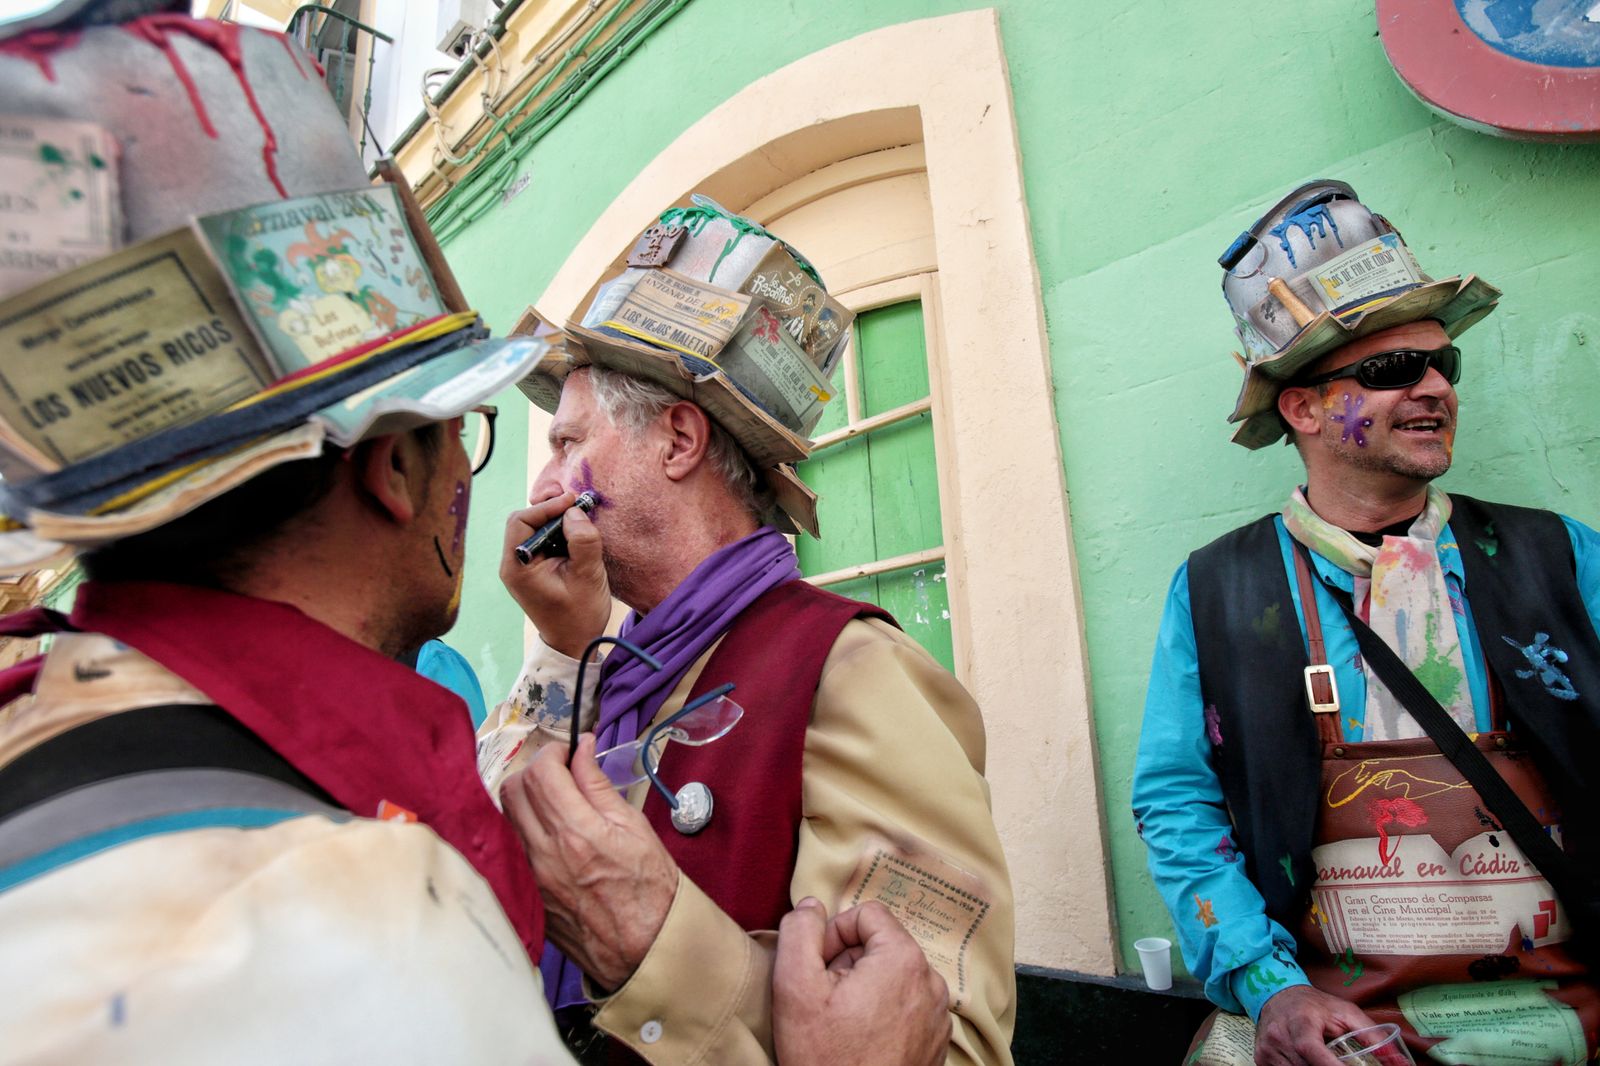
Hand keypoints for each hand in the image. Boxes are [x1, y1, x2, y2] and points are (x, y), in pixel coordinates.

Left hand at [499, 490, 610, 658]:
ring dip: (555, 521)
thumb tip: (574, 511)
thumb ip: (582, 541)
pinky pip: (539, 540)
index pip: (521, 520)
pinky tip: (574, 536)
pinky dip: (556, 532)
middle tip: (577, 508)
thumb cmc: (580, 614)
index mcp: (518, 567)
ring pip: (532, 528)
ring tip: (579, 521)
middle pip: (524, 521)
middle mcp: (512, 564)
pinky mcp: (531, 569)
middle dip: (550, 511)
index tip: (574, 502)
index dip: (547, 507)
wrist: (574, 643)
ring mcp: (520, 567)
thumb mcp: (588, 576)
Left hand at [499, 734, 677, 990]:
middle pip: (511, 789)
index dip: (552, 752)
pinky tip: (546, 834)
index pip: (540, 772)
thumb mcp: (634, 827)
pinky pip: (509, 848)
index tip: (568, 753)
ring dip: (523, 799)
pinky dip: (521, 830)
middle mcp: (544, 853)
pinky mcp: (525, 895)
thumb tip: (582, 748)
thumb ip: (599, 785)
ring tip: (553, 804)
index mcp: (576, 832)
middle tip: (559, 774)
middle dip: (533, 771)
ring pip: (503, 817)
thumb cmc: (650, 889)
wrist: (643, 949)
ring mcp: (529, 877)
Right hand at [773, 899, 949, 1065]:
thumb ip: (799, 933)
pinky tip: (860, 1040)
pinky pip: (906, 1006)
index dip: (834, 934)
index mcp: (903, 959)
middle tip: (825, 998)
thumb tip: (810, 906)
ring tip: (841, 1022)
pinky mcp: (936, 1041)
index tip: (818, 967)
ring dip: (864, 989)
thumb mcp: (795, 988)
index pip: (866, 914)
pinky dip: (882, 1013)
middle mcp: (931, 982)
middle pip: (882, 945)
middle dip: (849, 962)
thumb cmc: (825, 1058)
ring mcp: (937, 1015)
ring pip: (893, 976)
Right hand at [1254, 985, 1382, 1065]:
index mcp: (1300, 1022)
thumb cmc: (1314, 1005)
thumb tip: (1402, 1063)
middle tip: (1342, 1064)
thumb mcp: (1346, 1013)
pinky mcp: (1261, 1058)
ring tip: (1326, 1062)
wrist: (1276, 994)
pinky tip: (1309, 1063)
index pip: (1311, 1050)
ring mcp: (1268, 1049)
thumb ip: (1373, 1036)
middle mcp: (1280, 1036)